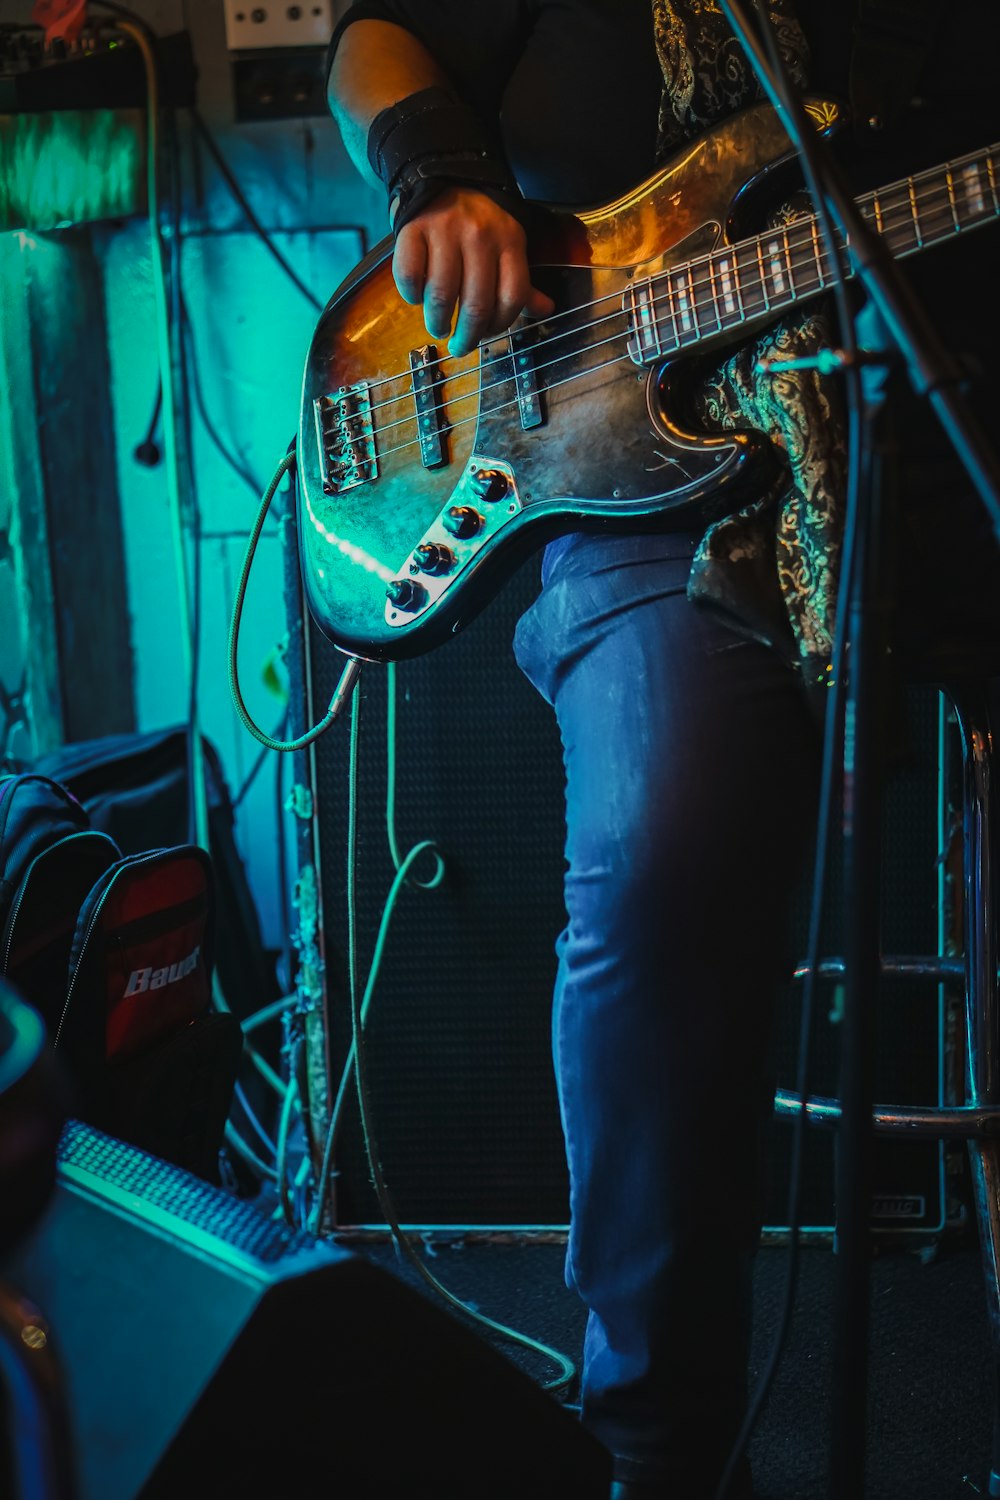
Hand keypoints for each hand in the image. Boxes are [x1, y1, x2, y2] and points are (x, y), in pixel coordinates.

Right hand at [392, 187, 555, 357]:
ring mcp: (445, 230)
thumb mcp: (508, 247)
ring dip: (438, 322)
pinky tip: (417, 298)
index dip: (499, 326)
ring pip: (442, 294)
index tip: (486, 336)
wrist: (444, 180)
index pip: (512, 296)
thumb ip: (521, 282)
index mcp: (510, 241)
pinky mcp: (413, 229)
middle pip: (476, 303)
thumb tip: (546, 311)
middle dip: (467, 336)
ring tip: (438, 327)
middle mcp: (480, 235)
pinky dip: (412, 295)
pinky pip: (410, 276)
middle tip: (460, 347)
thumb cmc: (479, 227)